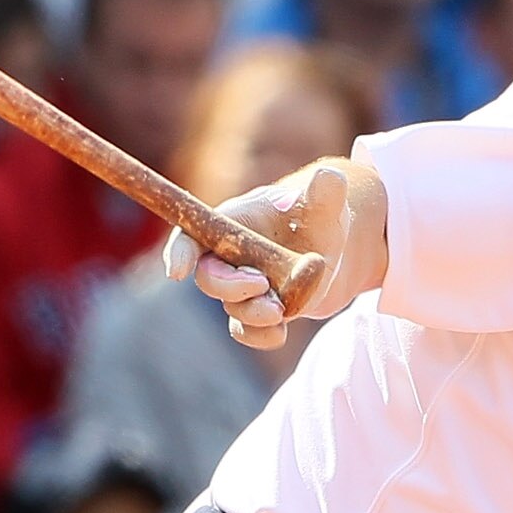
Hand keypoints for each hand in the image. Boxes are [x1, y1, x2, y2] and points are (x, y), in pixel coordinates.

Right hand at [167, 158, 367, 349]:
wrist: (334, 247)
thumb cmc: (320, 216)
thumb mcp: (326, 203)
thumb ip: (325, 192)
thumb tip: (329, 176)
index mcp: (234, 223)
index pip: (192, 236)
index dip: (180, 253)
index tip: (178, 273)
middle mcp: (231, 257)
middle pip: (208, 278)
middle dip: (229, 287)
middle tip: (261, 285)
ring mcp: (245, 287)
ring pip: (233, 308)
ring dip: (253, 313)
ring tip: (280, 310)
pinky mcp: (260, 310)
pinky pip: (249, 330)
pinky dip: (261, 336)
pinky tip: (280, 334)